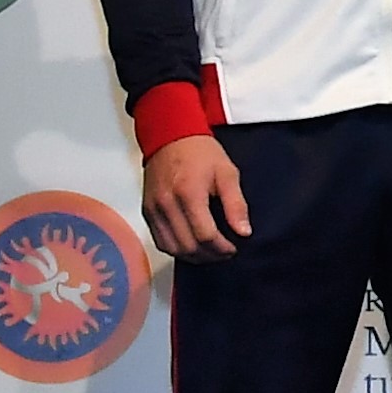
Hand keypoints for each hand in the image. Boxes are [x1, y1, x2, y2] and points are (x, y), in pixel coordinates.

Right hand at [141, 133, 249, 257]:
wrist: (171, 136)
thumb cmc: (199, 152)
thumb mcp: (227, 173)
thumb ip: (236, 204)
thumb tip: (244, 231)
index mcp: (189, 193)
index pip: (205, 235)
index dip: (222, 248)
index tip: (233, 247)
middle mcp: (167, 204)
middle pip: (188, 246)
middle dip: (210, 255)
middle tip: (224, 252)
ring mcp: (154, 209)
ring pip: (172, 248)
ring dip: (193, 256)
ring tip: (210, 251)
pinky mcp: (147, 211)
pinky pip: (160, 241)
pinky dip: (176, 249)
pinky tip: (191, 245)